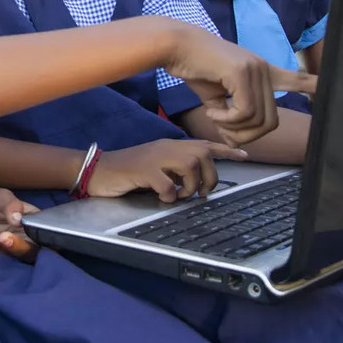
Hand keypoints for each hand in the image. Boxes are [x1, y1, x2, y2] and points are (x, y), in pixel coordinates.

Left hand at [0, 188, 39, 261]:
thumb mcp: (1, 196)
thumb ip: (11, 205)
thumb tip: (18, 219)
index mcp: (32, 222)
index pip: (45, 236)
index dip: (43, 242)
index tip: (28, 236)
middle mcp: (24, 237)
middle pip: (30, 252)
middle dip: (17, 247)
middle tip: (3, 237)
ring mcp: (8, 246)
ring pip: (9, 255)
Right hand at [88, 139, 247, 202]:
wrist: (99, 169)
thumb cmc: (129, 170)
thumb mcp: (157, 164)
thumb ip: (176, 168)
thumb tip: (197, 181)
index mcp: (171, 146)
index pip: (204, 144)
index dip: (226, 150)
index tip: (244, 156)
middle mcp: (166, 147)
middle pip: (202, 154)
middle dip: (208, 176)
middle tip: (200, 193)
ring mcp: (154, 158)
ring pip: (189, 165)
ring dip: (190, 186)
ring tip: (180, 196)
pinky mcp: (142, 171)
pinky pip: (166, 183)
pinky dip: (169, 195)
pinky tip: (162, 199)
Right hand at [162, 22, 317, 146]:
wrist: (177, 46)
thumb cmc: (194, 68)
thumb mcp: (215, 97)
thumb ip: (229, 117)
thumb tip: (233, 140)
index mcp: (260, 71)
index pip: (293, 79)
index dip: (309, 86)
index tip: (324, 88)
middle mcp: (263, 69)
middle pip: (270, 121)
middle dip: (247, 136)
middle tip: (225, 133)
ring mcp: (255, 69)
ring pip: (257, 119)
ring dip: (233, 128)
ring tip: (214, 117)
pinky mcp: (242, 72)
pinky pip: (244, 112)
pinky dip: (226, 120)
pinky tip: (212, 111)